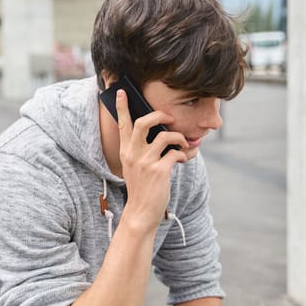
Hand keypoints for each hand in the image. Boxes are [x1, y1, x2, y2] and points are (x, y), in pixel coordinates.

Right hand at [115, 89, 187, 229]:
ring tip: (183, 144)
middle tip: (170, 118)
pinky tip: (183, 159)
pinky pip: (176, 153)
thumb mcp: (135, 167)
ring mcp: (146, 162)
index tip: (122, 92)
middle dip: (160, 115)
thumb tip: (165, 135)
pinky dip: (183, 154)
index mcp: (126, 151)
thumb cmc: (142, 188)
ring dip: (179, 138)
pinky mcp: (159, 171)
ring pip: (165, 136)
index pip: (123, 124)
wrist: (141, 212)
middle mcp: (133, 154)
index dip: (122, 107)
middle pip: (144, 122)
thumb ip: (144, 151)